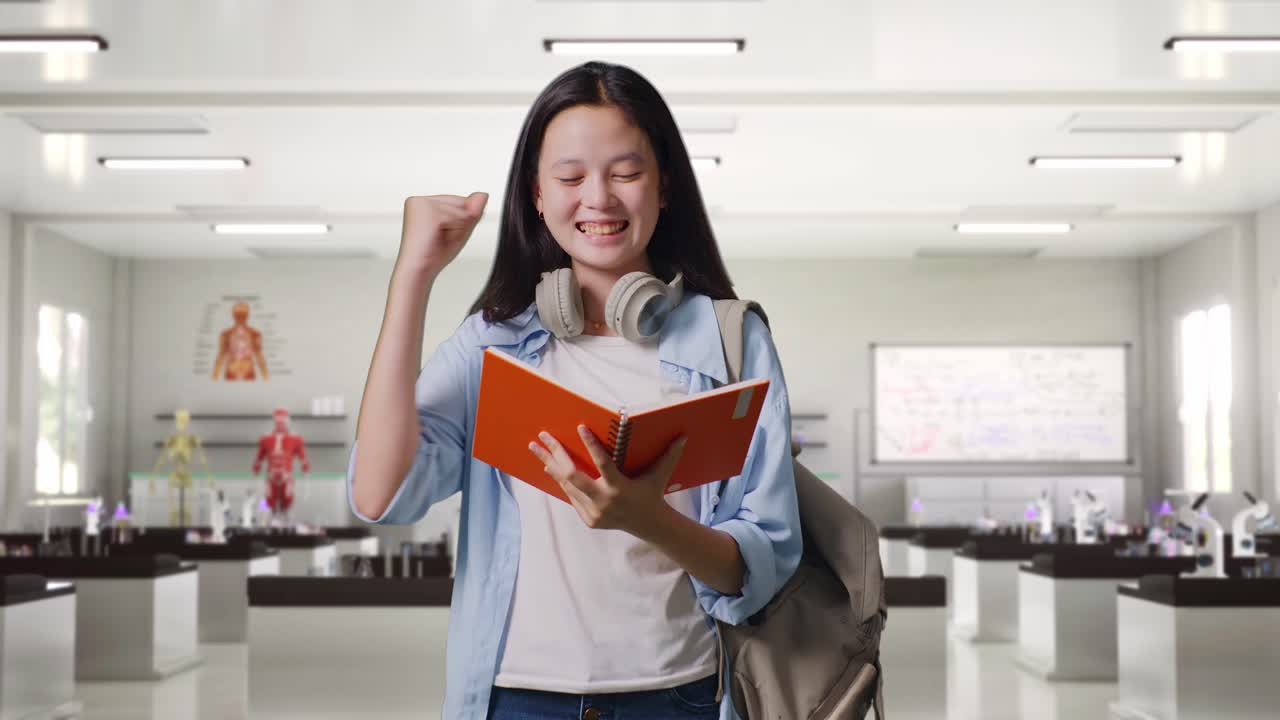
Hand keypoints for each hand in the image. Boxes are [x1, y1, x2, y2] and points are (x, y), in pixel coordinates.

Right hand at [396, 192, 488, 276]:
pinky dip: (455, 231)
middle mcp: (420, 200)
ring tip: (437, 240)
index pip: (457, 202)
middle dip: (459, 225)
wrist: (418, 271)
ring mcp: (423, 203)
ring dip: (456, 229)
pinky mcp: (430, 212)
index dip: (458, 223)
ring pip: (462, 211)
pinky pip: (459, 218)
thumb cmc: (434, 255)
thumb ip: (472, 211)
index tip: (439, 237)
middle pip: (461, 203)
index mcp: (422, 203)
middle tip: (439, 240)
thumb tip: (484, 194)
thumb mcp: (458, 230)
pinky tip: (437, 238)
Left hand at [528, 425, 686, 539]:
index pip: (602, 463)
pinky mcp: (588, 519)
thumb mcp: (661, 475)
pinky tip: (551, 466)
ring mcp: (593, 512)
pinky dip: (561, 480)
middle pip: (572, 475)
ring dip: (551, 465)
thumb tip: (683, 435)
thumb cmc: (652, 493)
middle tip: (542, 437)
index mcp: (620, 488)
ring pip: (567, 485)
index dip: (591, 445)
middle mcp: (604, 501)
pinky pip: (571, 496)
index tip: (578, 427)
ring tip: (537, 448)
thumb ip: (669, 455)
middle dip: (555, 454)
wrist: (647, 525)